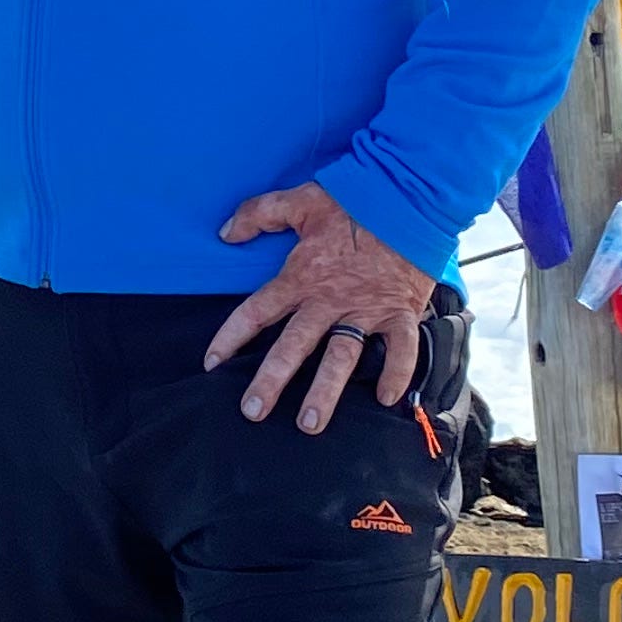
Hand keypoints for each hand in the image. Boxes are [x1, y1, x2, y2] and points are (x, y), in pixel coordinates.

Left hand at [206, 182, 430, 433]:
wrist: (410, 198)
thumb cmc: (354, 198)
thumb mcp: (301, 199)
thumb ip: (260, 213)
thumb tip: (225, 232)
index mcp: (302, 276)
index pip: (257, 311)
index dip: (231, 336)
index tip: (211, 363)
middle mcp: (329, 300)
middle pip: (293, 346)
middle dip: (270, 381)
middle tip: (252, 412)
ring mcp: (366, 309)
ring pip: (342, 358)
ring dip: (326, 392)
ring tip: (310, 424)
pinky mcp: (401, 312)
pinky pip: (401, 350)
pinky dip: (397, 375)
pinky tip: (388, 401)